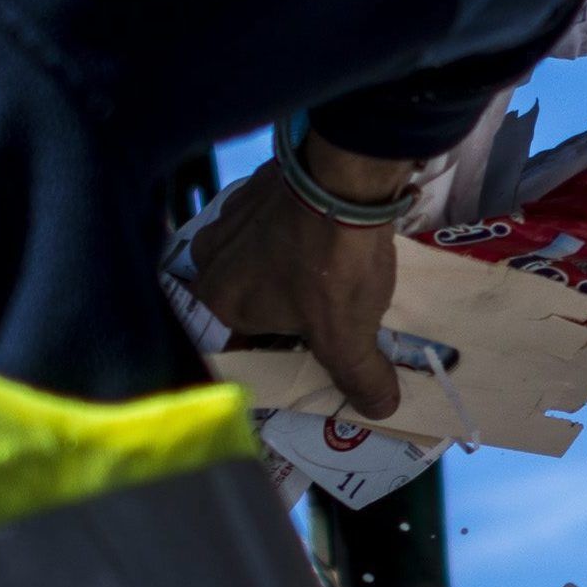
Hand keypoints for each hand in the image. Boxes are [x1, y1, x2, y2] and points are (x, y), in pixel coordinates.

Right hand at [187, 137, 423, 418]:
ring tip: (330, 274)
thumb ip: (358, 378)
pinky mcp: (254, 187)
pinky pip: (271, 224)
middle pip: (253, 300)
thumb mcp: (348, 336)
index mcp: (219, 304)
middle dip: (287, 309)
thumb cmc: (333, 266)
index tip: (314, 347)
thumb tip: (378, 409)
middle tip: (329, 311)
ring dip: (289, 270)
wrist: (346, 177)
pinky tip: (326, 237)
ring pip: (260, 260)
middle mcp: (208, 260)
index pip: (245, 342)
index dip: (282, 350)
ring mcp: (228, 217)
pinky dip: (294, 234)